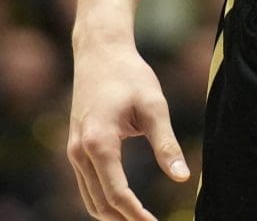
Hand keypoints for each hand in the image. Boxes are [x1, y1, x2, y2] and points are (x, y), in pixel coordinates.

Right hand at [67, 30, 191, 220]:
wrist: (99, 52)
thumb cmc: (130, 75)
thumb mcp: (154, 105)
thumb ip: (166, 144)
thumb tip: (183, 178)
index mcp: (99, 142)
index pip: (117, 194)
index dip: (137, 216)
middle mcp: (79, 151)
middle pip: (100, 204)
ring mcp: (74, 151)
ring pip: (90, 201)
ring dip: (114, 217)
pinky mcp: (76, 149)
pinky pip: (87, 188)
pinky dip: (104, 203)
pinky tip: (126, 207)